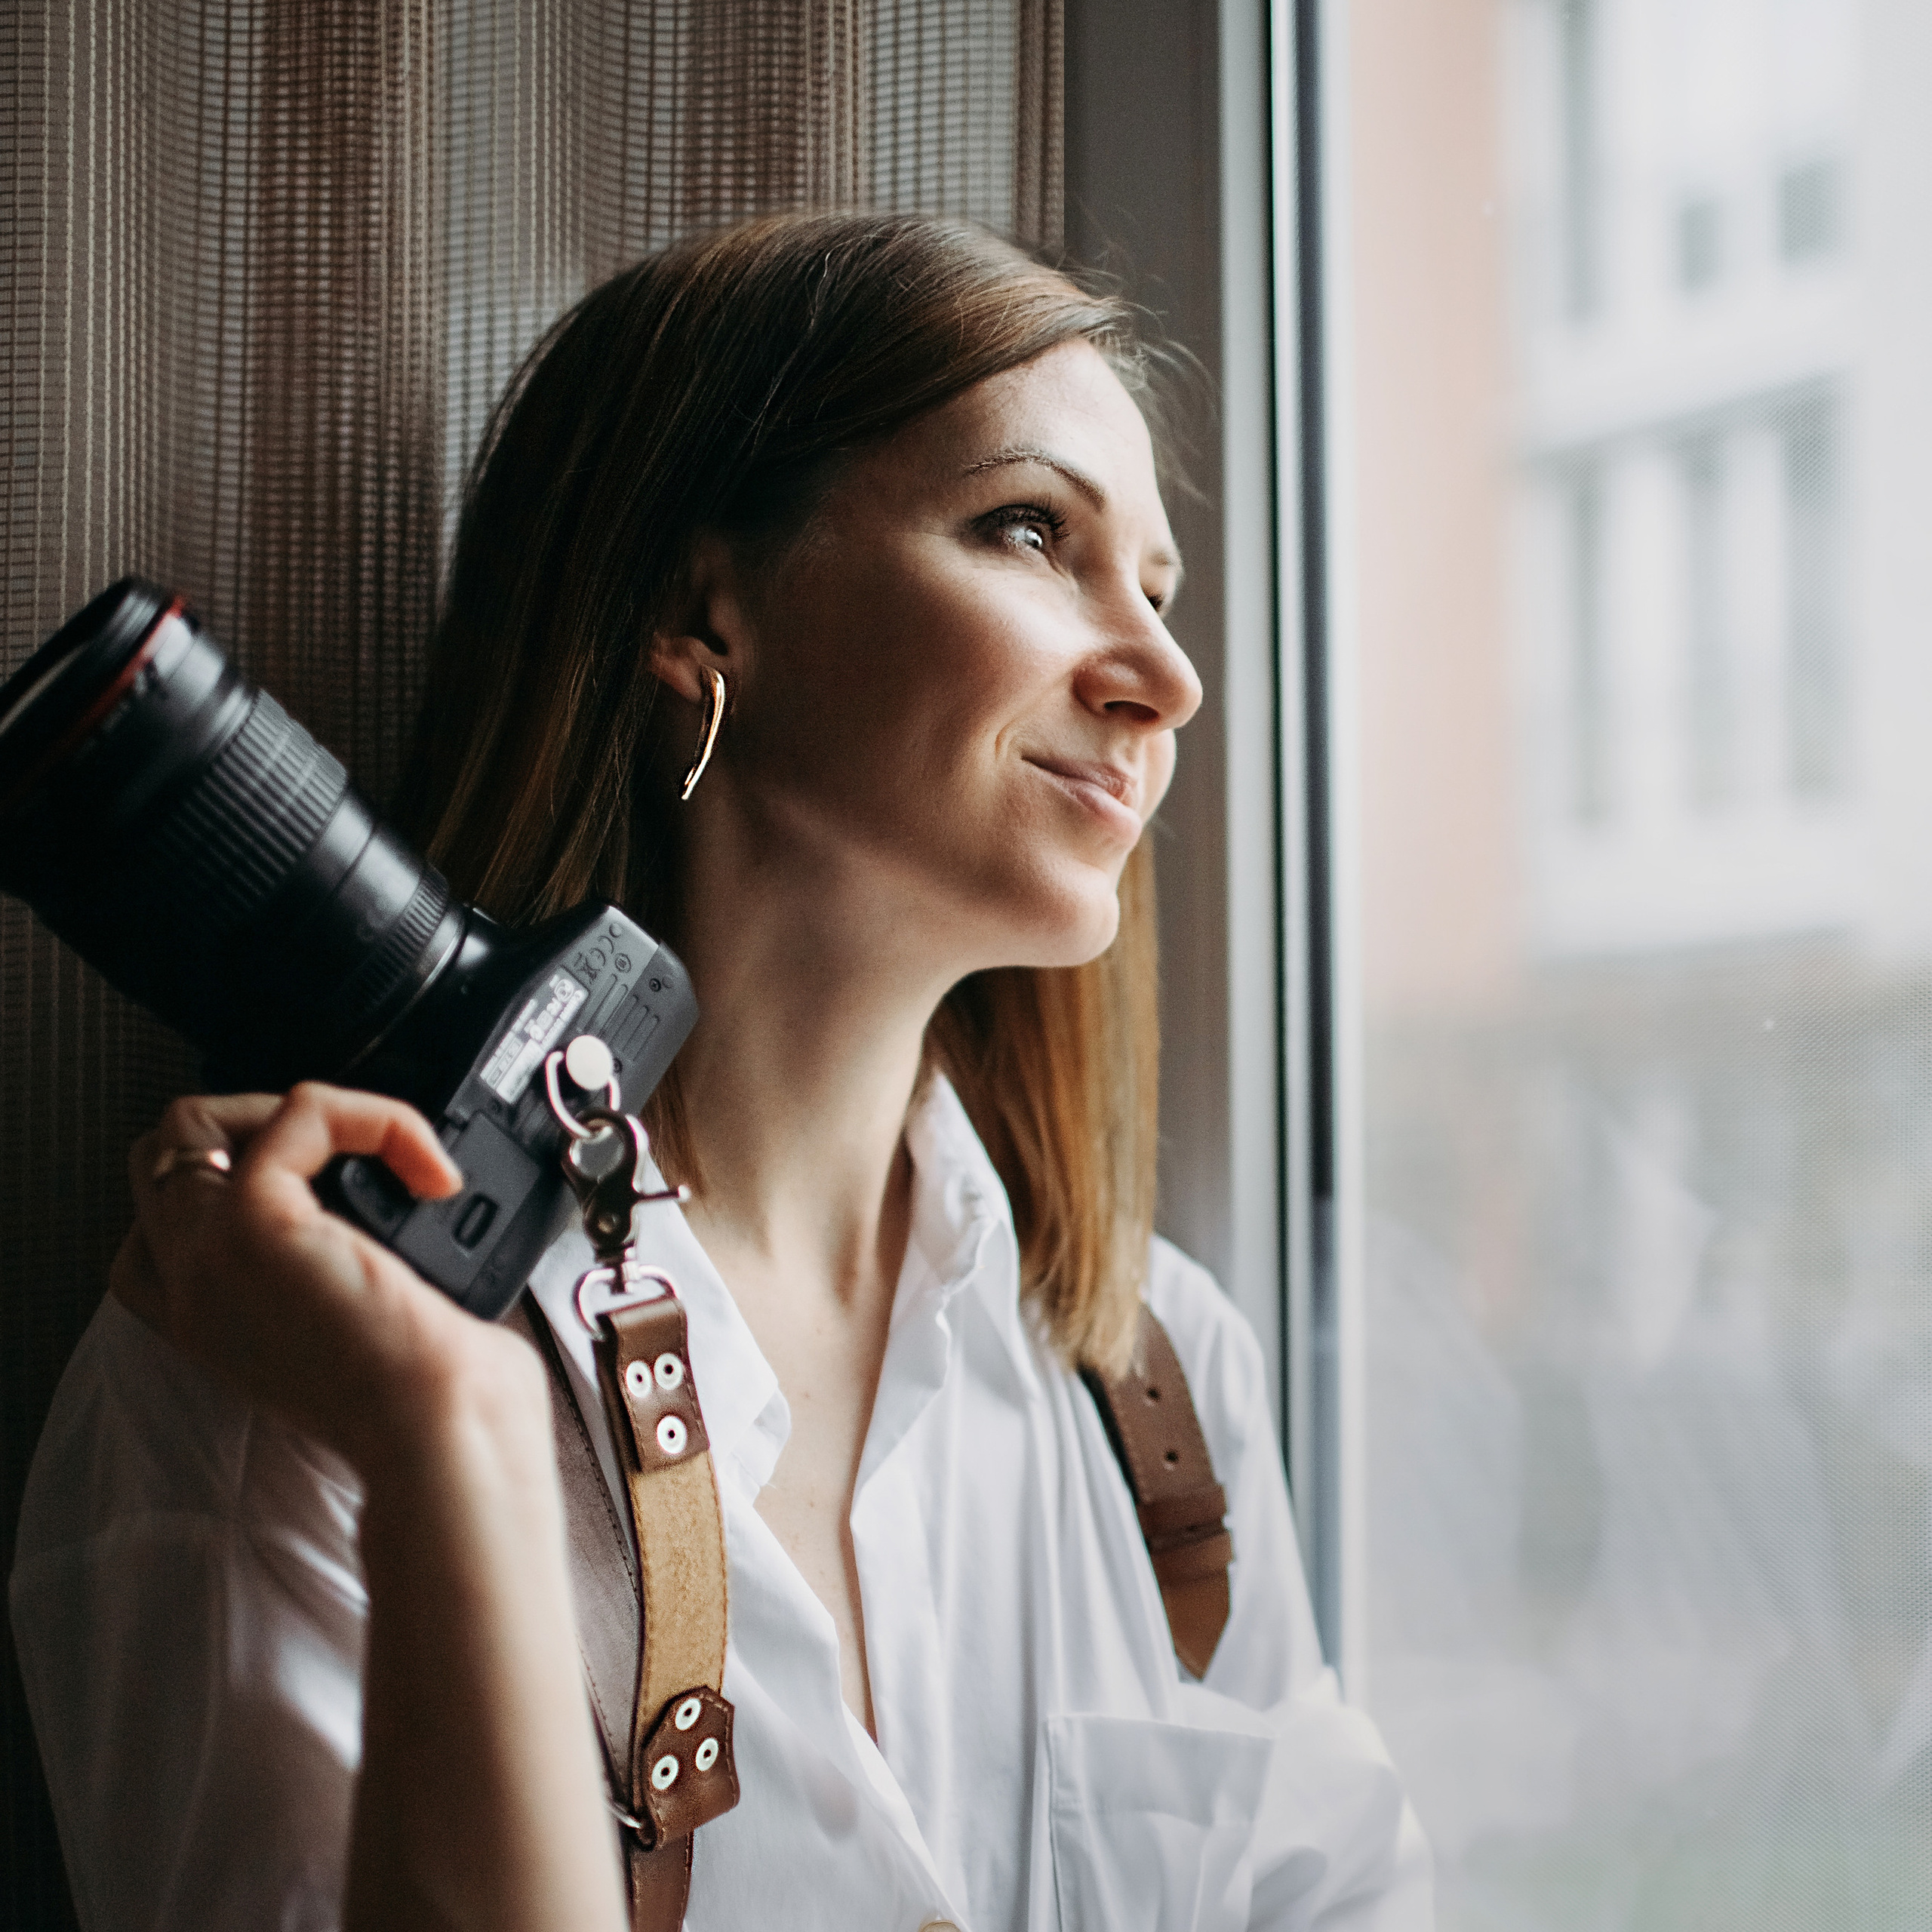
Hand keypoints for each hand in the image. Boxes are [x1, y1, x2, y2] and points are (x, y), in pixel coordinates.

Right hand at [113, 1082, 514, 1474]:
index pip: (161, 1227)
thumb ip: (346, 1276)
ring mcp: (209, 1256)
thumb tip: (413, 1213)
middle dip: (253, 1128)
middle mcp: (194, 1292)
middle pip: (164, 1159)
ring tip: (373, 1150)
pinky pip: (298, 1113)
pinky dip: (372, 1117)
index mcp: (214, 1323)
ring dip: (290, 1111)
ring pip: (195, 1123)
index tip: (333, 1188)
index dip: (235, 1179)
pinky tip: (428, 1170)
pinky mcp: (255, 1224)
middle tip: (351, 1159)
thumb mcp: (363, 1335)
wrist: (443, 1439)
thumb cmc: (433, 1409)